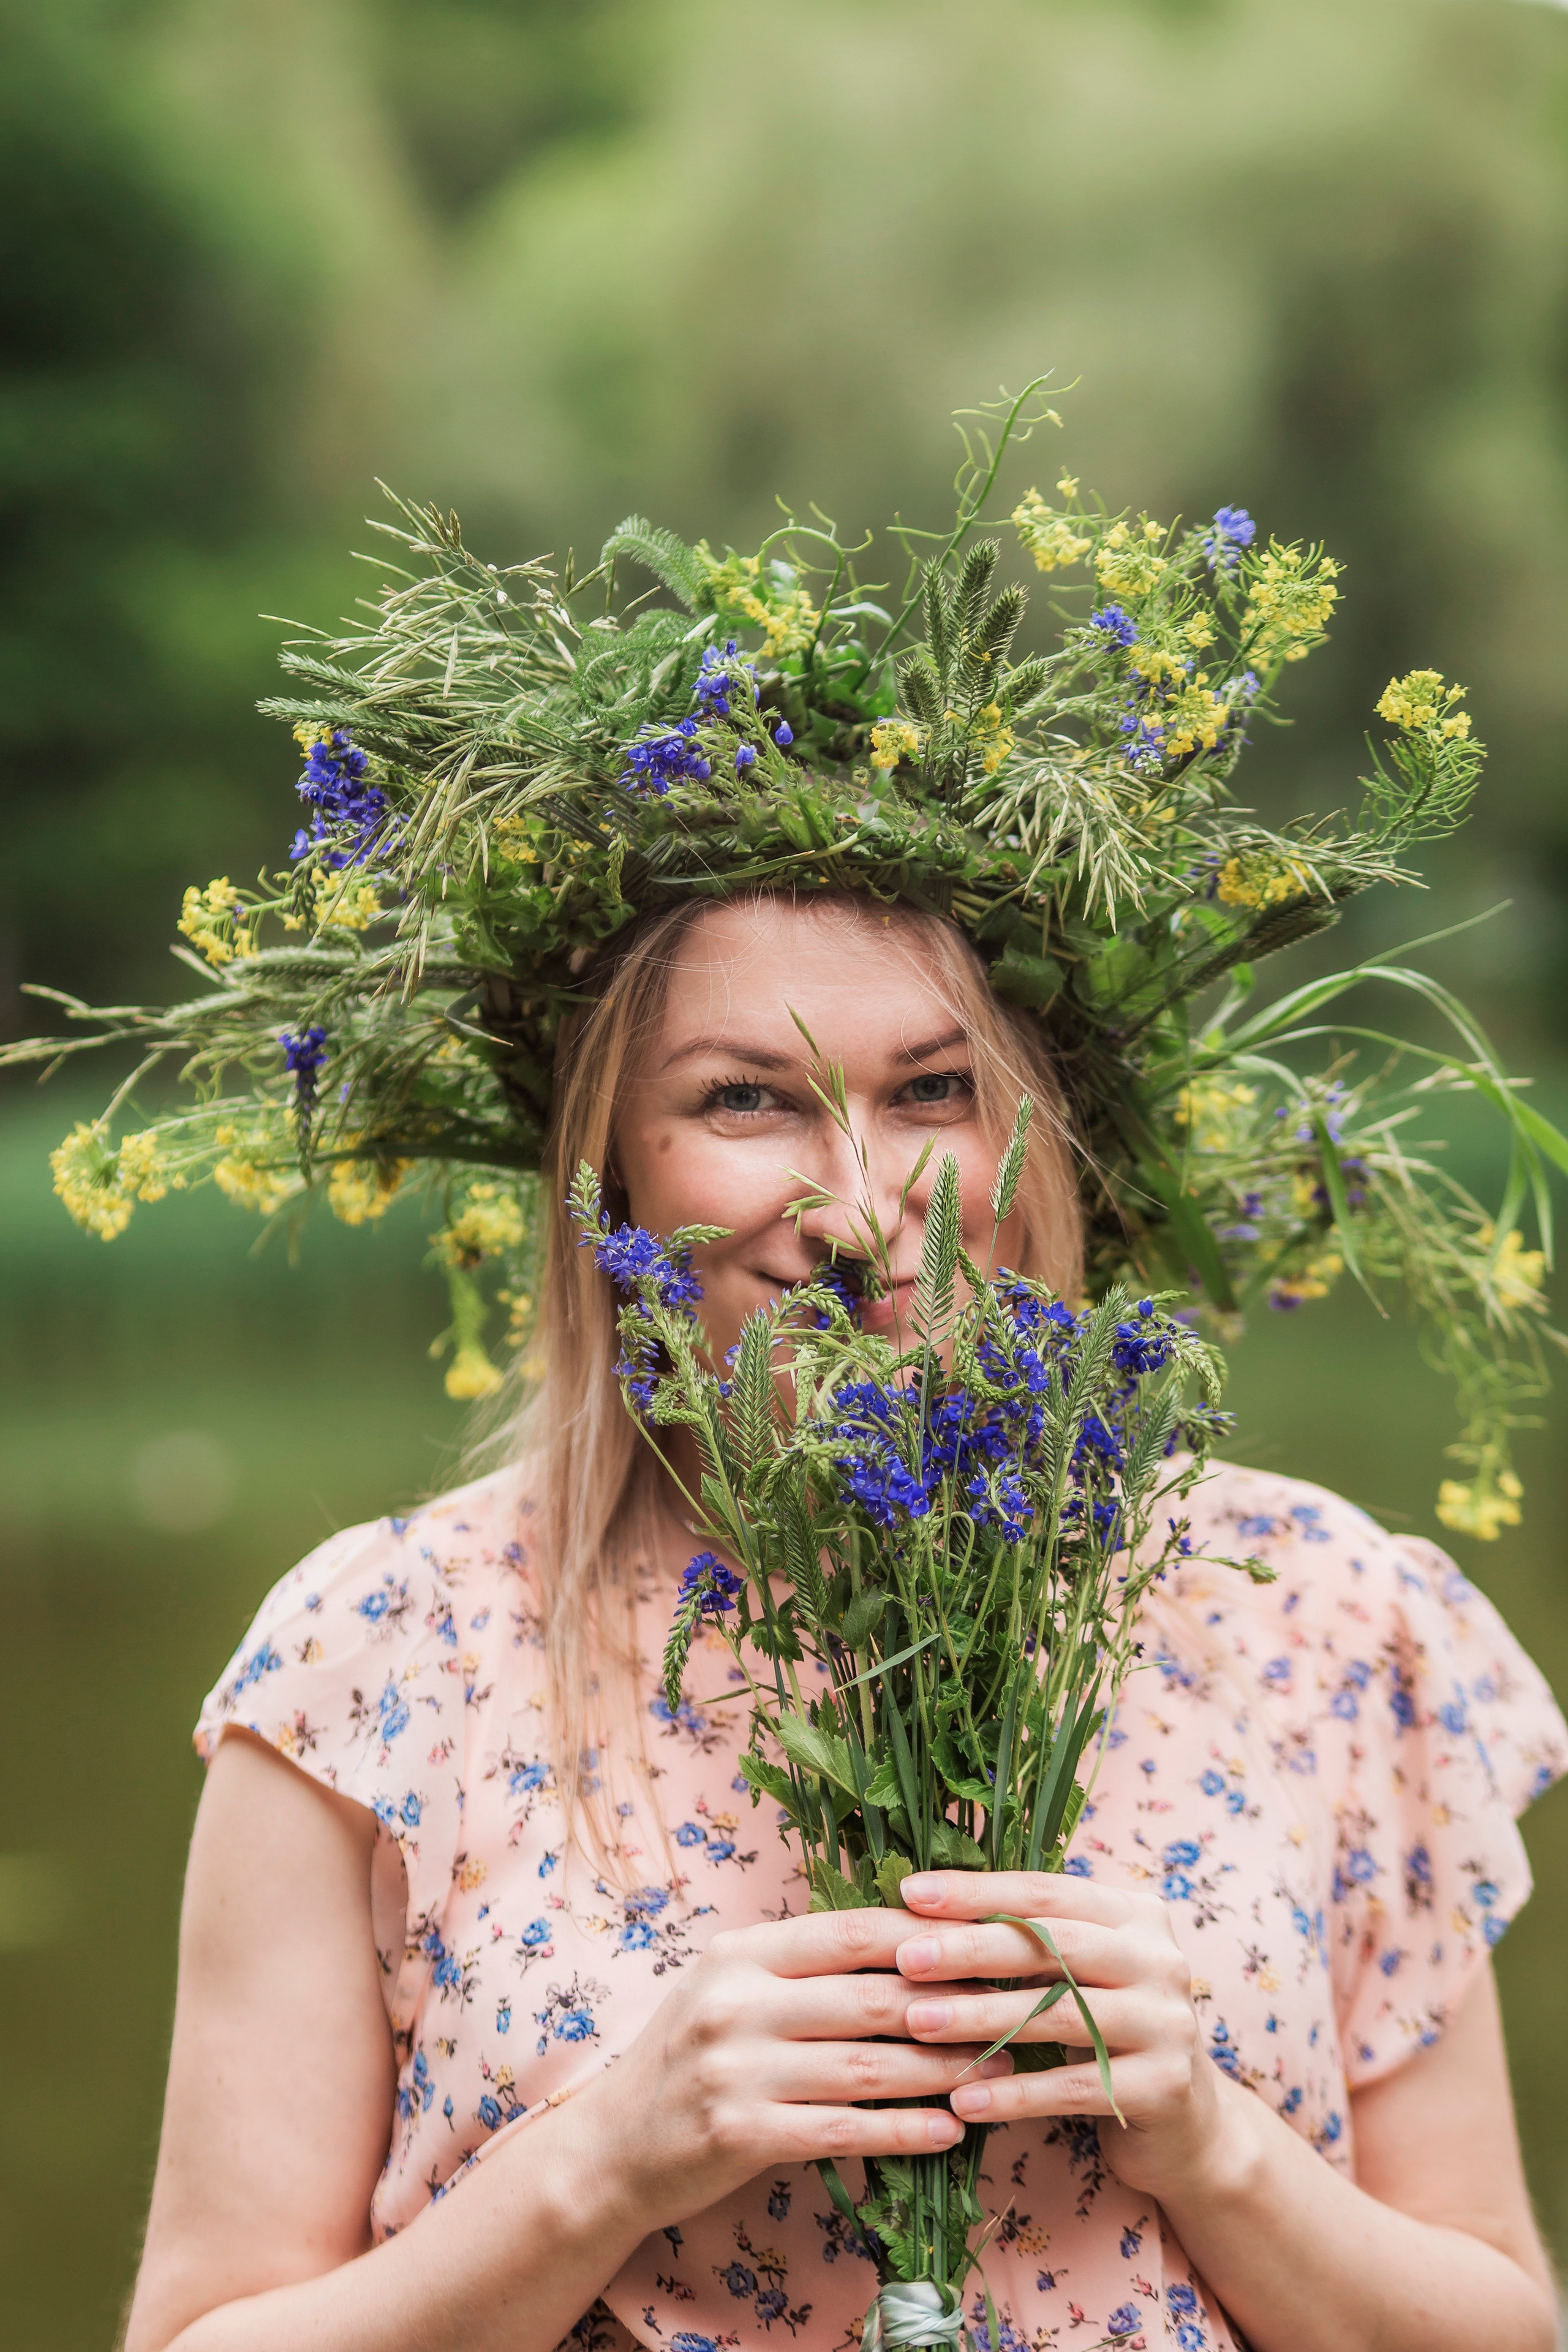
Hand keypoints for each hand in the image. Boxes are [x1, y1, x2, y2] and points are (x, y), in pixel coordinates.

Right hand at [555, 1906, 1013, 2237]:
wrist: (611, 2147)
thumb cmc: (691, 2059)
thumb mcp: (731, 1989)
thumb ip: (803, 1967)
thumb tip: (910, 1940)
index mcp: (740, 1952)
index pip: (851, 1931)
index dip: (925, 1937)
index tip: (988, 1943)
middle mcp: (736, 2001)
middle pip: (871, 1996)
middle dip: (953, 2004)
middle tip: (1015, 2009)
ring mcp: (736, 2069)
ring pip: (866, 2065)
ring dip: (943, 2069)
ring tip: (1001, 2069)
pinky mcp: (740, 2134)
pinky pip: (844, 2130)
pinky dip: (904, 2130)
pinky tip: (950, 2129)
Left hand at [892, 1870, 1232, 2202]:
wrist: (1188, 2125)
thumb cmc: (1108, 2032)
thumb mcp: (1080, 1975)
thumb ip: (1031, 1940)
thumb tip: (925, 1908)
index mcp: (1136, 1916)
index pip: (1047, 1892)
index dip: (979, 1892)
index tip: (912, 1893)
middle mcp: (1161, 1960)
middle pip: (1056, 1945)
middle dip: (974, 1949)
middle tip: (906, 1957)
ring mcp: (1169, 2023)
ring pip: (1061, 2014)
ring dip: (982, 2018)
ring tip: (917, 2024)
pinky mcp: (1164, 2086)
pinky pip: (1074, 2087)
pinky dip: (1014, 2093)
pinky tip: (962, 2099)